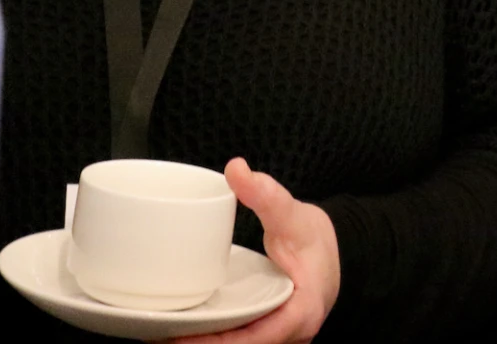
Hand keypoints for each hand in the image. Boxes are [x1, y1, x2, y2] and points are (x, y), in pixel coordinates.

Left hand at [172, 159, 340, 343]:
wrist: (342, 249)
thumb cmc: (318, 239)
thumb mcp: (295, 217)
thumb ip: (267, 195)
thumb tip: (236, 169)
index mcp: (301, 312)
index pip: (252, 339)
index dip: (212, 340)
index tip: (176, 335)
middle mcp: (293, 334)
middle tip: (154, 331)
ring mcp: (282, 336)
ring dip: (204, 342)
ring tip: (160, 331)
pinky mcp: (271, 331)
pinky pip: (241, 341)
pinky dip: (215, 338)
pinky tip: (184, 329)